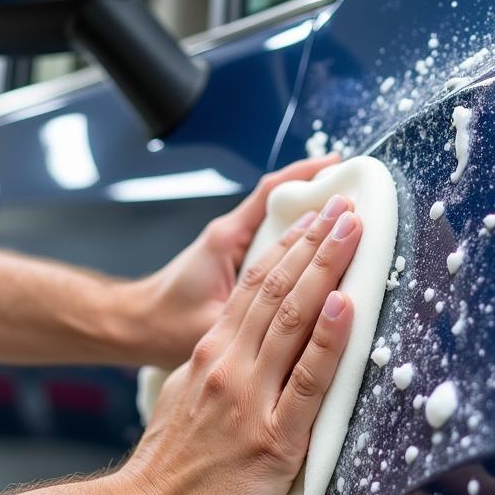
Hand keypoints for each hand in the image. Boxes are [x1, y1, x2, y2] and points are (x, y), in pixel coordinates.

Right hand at [115, 193, 360, 494]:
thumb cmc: (171, 466)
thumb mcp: (184, 397)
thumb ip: (215, 369)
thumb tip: (243, 351)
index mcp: (211, 354)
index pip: (254, 287)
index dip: (288, 247)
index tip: (314, 219)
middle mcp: (230, 365)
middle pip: (277, 290)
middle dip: (313, 243)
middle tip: (344, 208)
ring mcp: (250, 397)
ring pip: (293, 319)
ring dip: (325, 270)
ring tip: (351, 232)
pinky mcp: (274, 437)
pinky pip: (308, 379)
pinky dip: (329, 339)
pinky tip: (346, 306)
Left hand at [129, 154, 340, 367]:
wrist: (137, 327)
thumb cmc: (165, 326)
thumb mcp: (209, 325)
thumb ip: (248, 317)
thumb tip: (292, 324)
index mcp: (225, 239)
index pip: (270, 195)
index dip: (305, 176)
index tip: (338, 167)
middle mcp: (230, 235)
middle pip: (281, 202)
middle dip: (319, 195)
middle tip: (357, 194)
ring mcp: (233, 248)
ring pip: (279, 222)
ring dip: (313, 218)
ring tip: (349, 214)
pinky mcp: (235, 264)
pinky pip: (273, 244)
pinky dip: (298, 240)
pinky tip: (321, 249)